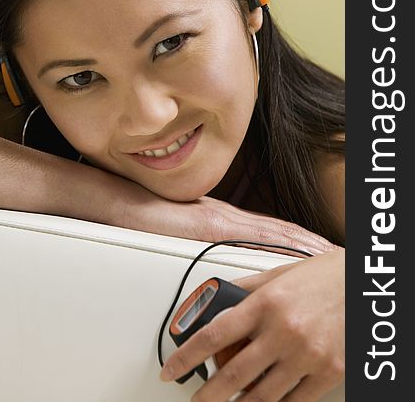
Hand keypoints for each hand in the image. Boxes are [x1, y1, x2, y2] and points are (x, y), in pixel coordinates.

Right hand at [118, 190, 337, 256]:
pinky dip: (277, 245)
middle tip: (337, 253)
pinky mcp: (211, 225)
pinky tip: (291, 252)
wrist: (126, 203)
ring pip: (273, 233)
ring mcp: (223, 219)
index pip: (271, 229)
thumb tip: (219, 260)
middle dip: (309, 243)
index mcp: (225, 218)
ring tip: (327, 254)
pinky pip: (251, 237)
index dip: (298, 238)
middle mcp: (230, 216)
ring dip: (302, 244)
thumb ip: (203, 242)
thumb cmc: (149, 218)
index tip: (321, 249)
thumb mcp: (182, 231)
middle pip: (280, 230)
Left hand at [160, 248, 344, 401]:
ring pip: (261, 397)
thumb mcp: (277, 275)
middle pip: (233, 375)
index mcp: (266, 303)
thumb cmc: (321, 276)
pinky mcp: (328, 373)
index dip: (186, 356)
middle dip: (207, 395)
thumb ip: (245, 289)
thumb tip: (215, 299)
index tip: (171, 369)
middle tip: (196, 401)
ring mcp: (306, 355)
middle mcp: (283, 331)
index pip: (214, 334)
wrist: (361, 285)